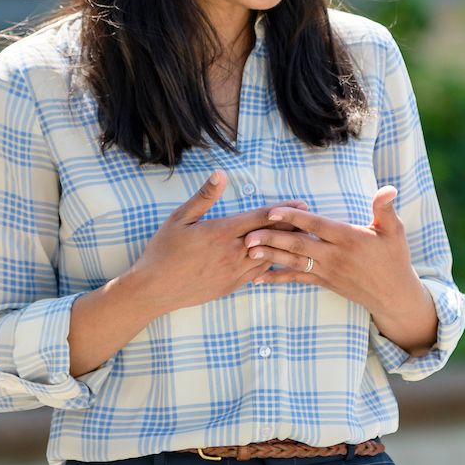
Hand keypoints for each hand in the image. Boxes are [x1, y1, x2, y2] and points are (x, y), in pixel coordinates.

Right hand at [65, 173, 305, 375]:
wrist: (153, 290)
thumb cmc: (163, 251)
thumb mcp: (179, 219)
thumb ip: (204, 197)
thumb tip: (220, 174)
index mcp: (220, 233)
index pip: (260, 218)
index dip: (283, 210)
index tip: (301, 203)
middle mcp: (232, 253)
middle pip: (270, 238)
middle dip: (292, 227)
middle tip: (311, 218)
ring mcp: (233, 272)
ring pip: (269, 258)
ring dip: (286, 248)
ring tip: (303, 239)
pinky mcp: (231, 286)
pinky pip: (258, 274)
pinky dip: (271, 265)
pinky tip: (280, 261)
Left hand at [240, 187, 437, 350]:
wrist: (394, 295)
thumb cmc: (394, 258)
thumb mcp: (394, 231)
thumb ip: (385, 209)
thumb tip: (388, 188)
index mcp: (349, 238)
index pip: (316, 225)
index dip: (294, 218)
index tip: (273, 211)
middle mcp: (335, 255)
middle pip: (298, 245)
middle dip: (272, 238)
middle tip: (248, 235)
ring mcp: (327, 271)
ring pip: (294, 262)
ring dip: (270, 256)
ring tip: (248, 251)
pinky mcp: (324, 282)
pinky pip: (297, 279)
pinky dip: (277, 278)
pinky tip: (258, 278)